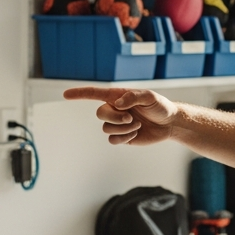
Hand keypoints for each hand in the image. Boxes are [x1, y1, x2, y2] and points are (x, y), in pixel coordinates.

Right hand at [63, 85, 178, 144]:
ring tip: (138, 125)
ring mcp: (117, 124)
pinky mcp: (122, 136)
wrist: (169, 123)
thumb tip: (118, 103)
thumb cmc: (160, 106)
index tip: (65, 95)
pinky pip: (113, 140)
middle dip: (115, 118)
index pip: (94, 94)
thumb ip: (134, 97)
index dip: (79, 94)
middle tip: (131, 119)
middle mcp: (115, 109)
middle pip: (100, 114)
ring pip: (107, 128)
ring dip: (124, 128)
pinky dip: (124, 138)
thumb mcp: (150, 97)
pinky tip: (136, 134)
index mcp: (117, 96)